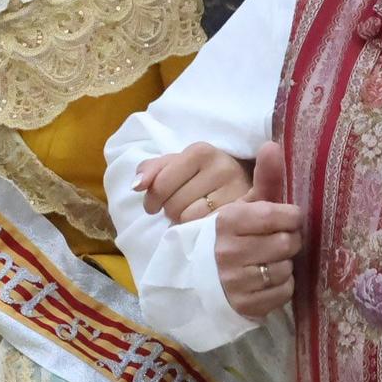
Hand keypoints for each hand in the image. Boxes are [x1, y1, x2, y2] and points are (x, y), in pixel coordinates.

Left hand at [134, 143, 252, 222]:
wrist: (244, 181)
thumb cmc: (202, 173)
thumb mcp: (176, 165)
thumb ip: (151, 170)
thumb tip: (137, 185)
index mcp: (200, 151)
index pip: (160, 184)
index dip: (152, 199)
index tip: (154, 205)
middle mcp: (221, 167)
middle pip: (174, 204)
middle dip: (170, 210)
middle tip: (178, 208)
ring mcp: (236, 190)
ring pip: (189, 219)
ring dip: (184, 222)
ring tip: (192, 214)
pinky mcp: (244, 213)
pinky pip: (206, 230)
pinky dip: (200, 230)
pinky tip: (204, 223)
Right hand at [213, 143, 302, 318]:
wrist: (199, 277)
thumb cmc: (229, 235)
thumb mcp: (242, 204)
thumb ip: (263, 177)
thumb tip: (272, 144)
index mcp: (227, 221)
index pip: (280, 216)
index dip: (290, 217)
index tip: (284, 219)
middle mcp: (228, 251)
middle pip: (287, 243)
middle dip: (288, 241)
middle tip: (278, 240)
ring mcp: (234, 281)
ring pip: (286, 268)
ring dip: (284, 264)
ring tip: (269, 260)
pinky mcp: (243, 305)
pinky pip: (284, 292)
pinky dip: (282, 286)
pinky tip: (266, 279)